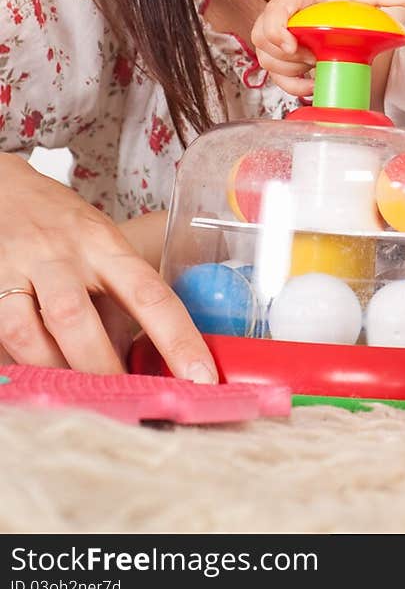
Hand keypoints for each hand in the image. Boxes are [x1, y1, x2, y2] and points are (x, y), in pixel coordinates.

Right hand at [0, 154, 216, 380]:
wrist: (5, 188)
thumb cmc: (65, 225)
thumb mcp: (104, 244)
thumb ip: (120, 294)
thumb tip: (149, 359)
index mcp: (105, 244)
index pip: (149, 292)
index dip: (178, 338)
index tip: (201, 377)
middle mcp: (62, 254)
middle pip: (77, 317)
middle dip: (100, 368)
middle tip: (123, 399)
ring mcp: (20, 268)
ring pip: (28, 332)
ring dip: (54, 370)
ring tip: (76, 390)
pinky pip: (0, 334)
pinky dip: (20, 361)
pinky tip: (38, 372)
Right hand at [252, 0, 389, 92]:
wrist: (340, 10)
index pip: (272, 11)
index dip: (276, 30)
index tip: (291, 46)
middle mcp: (279, 17)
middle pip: (263, 40)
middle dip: (291, 54)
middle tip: (315, 55)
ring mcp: (277, 39)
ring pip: (269, 61)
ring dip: (294, 69)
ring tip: (317, 63)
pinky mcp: (282, 59)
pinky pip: (277, 79)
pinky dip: (295, 86)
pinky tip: (313, 84)